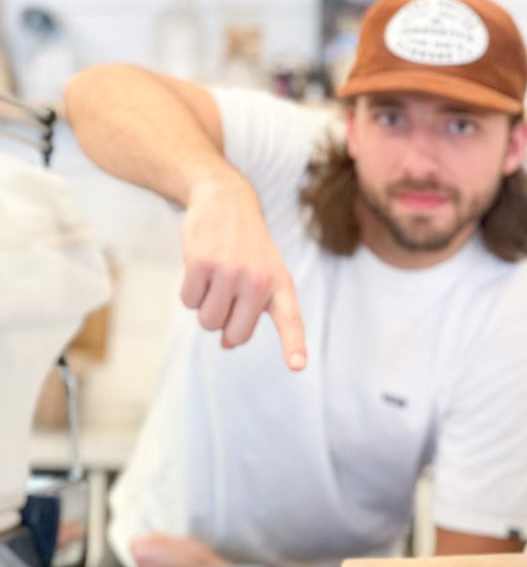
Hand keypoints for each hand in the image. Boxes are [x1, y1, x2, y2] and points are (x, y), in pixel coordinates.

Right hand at [180, 174, 306, 367]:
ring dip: (205, 306)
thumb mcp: (264, 275)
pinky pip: (188, 302)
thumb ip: (251, 312)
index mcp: (280, 285)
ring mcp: (230, 271)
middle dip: (224, 323)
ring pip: (207, 321)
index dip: (294, 345)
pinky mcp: (201, 262)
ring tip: (215, 277)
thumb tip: (227, 343)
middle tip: (227, 295)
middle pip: (233, 334)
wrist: (226, 201)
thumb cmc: (248, 248)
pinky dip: (189, 292)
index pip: (290, 320)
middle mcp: (259, 280)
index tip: (298, 366)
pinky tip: (200, 268)